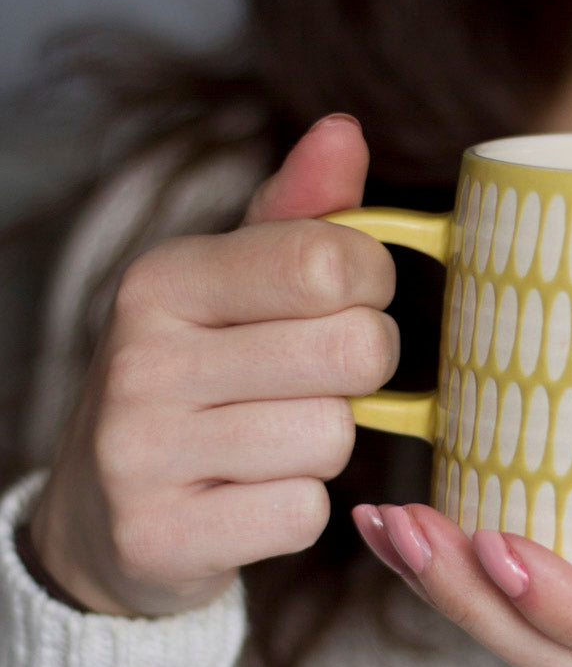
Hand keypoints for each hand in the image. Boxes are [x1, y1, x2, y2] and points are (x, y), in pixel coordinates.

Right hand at [30, 114, 398, 616]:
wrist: (107, 506)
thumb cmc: (201, 368)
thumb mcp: (238, 278)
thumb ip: (302, 208)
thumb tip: (346, 130)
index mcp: (165, 277)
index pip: (329, 259)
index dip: (370, 279)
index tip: (349, 294)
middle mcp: (142, 358)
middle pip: (354, 348)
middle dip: (361, 365)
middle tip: (317, 372)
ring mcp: (141, 453)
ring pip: (334, 437)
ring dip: (325, 440)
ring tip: (268, 433)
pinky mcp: (160, 536)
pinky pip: (305, 513)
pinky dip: (297, 506)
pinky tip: (247, 492)